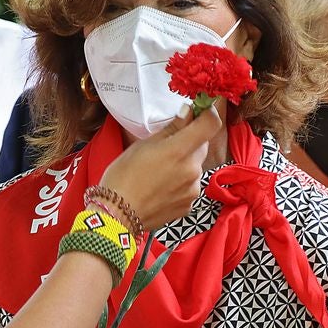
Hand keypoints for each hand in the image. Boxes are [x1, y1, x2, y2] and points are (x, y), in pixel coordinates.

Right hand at [99, 105, 220, 230]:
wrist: (116, 215)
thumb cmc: (123, 176)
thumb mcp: (144, 145)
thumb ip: (172, 128)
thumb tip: (189, 113)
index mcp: (180, 151)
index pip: (211, 124)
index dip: (208, 114)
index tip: (199, 112)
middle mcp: (192, 170)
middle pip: (202, 146)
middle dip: (189, 142)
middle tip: (166, 146)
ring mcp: (193, 190)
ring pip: (195, 167)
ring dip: (184, 164)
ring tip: (159, 172)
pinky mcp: (189, 205)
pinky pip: (190, 186)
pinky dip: (180, 183)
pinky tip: (161, 187)